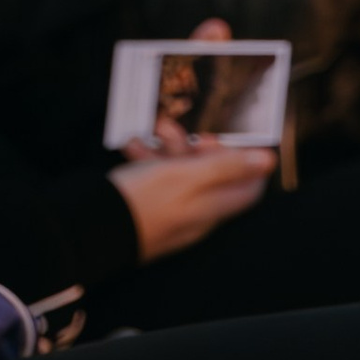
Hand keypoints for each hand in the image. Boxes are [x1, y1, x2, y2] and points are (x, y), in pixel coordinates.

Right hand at [110, 146, 275, 257]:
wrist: (91, 228)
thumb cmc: (141, 200)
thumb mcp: (186, 175)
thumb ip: (227, 166)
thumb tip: (268, 161)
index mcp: (211, 208)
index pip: (247, 187)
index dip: (242, 162)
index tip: (219, 142)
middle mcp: (197, 215)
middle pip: (211, 178)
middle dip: (193, 148)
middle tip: (173, 130)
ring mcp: (172, 216)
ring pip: (180, 177)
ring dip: (166, 150)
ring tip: (148, 132)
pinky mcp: (148, 213)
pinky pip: (157, 185)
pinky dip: (147, 164)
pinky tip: (131, 148)